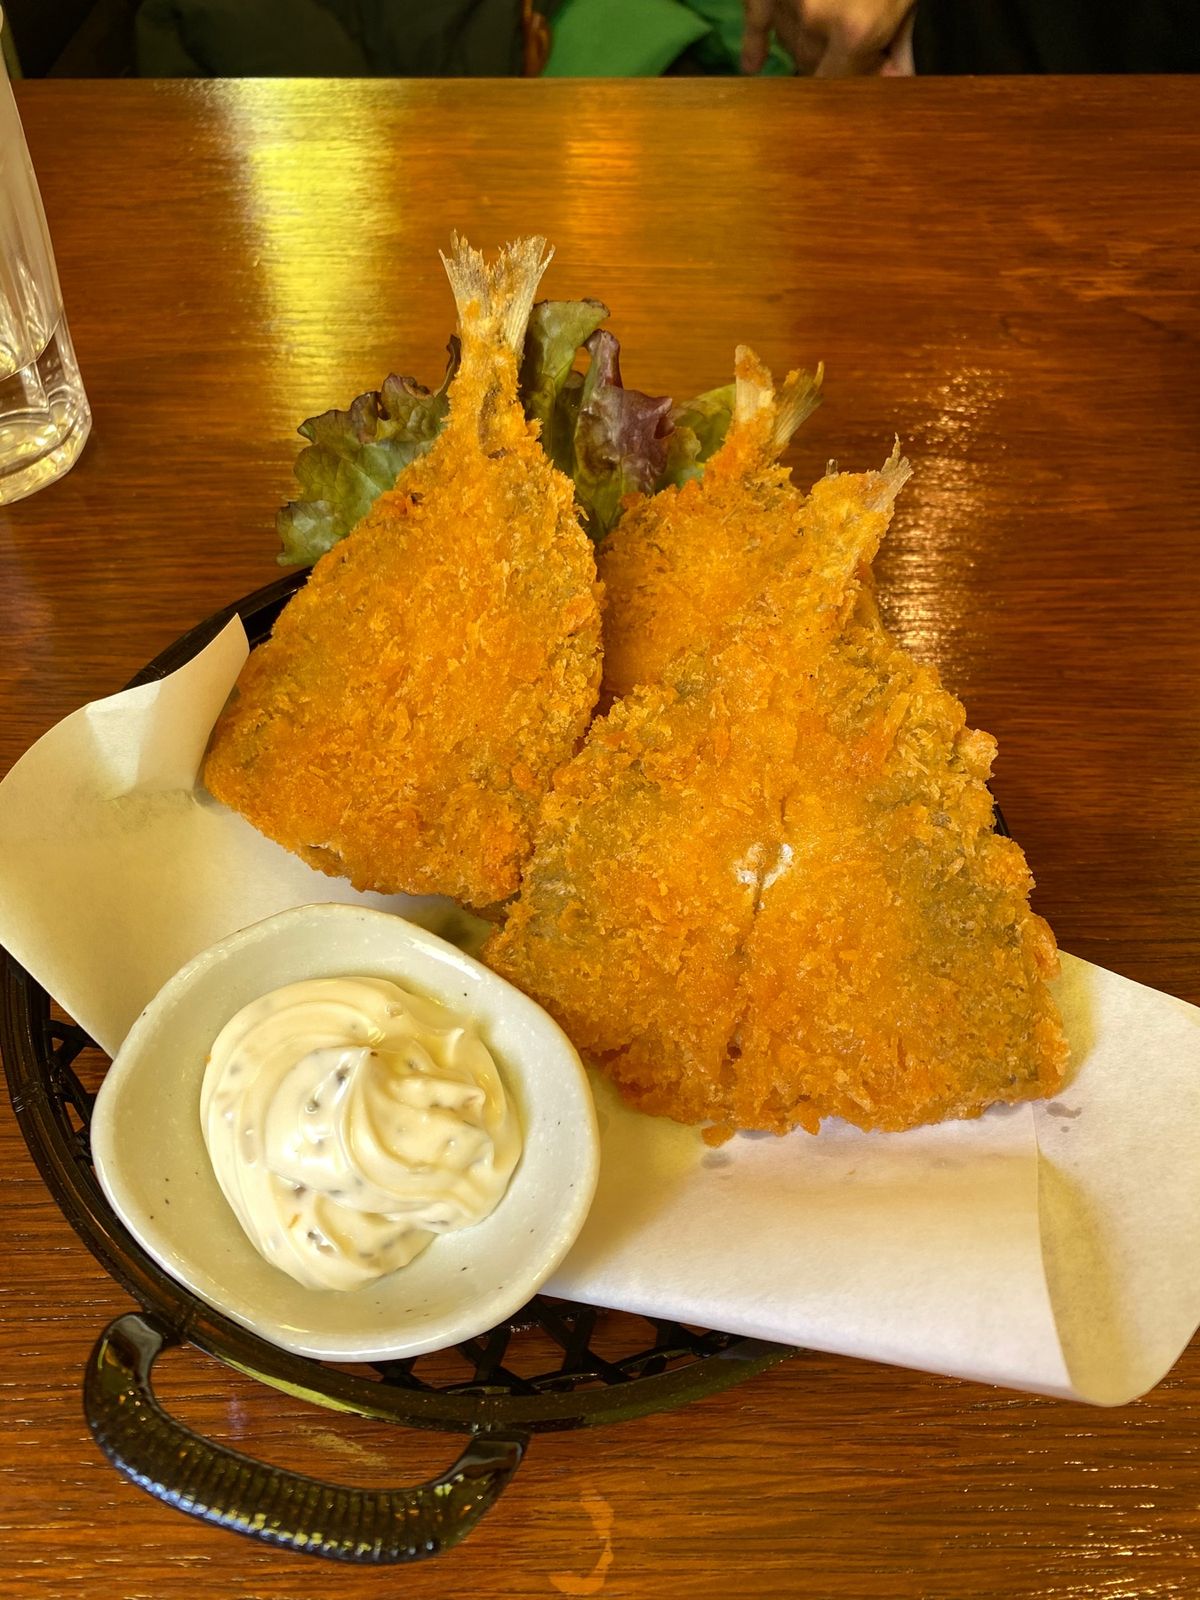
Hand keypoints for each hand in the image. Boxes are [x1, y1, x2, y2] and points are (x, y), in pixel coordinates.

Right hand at [741, 0, 916, 76]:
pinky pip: (757, 18)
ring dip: (804, 37)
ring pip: (789, 38)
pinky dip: (754, 41)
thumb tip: (896, 80)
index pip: (838, 83)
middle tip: (852, 31)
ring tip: (829, 13)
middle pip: (811, 62)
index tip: (864, 67)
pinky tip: (752, 64)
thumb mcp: (904, 0)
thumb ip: (899, 41)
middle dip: (830, 53)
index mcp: (855, 30)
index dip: (850, 79)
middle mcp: (816, 19)